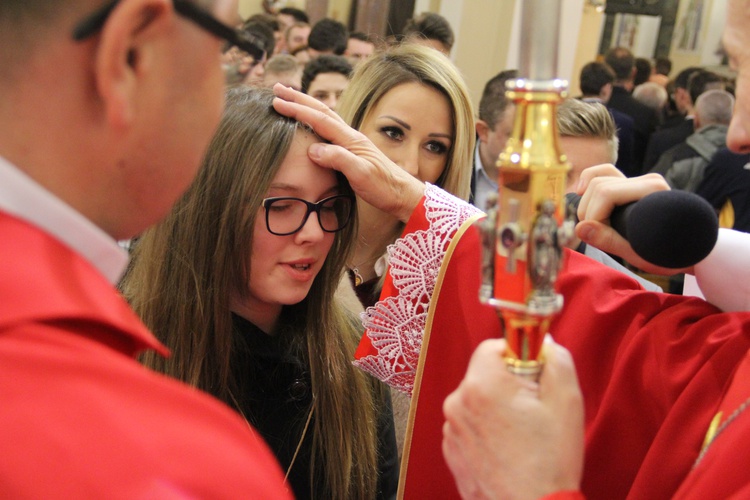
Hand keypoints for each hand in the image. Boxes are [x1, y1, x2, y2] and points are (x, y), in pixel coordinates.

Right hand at [272, 84, 424, 222]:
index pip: (319, 119)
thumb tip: (314, 148)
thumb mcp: (361, 175)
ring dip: (306, 107)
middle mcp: (351, 136)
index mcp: (351, 139)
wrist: (403, 194)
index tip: (276, 102)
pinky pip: (328, 130)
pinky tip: (311, 124)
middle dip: (298, 99)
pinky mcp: (352, 152)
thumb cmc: (384, 187)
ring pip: (325, 118)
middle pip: (321, 111)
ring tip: (289, 99)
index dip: (297, 110)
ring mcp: (352, 143)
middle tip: (276, 88)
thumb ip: (339, 160)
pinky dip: (315, 121)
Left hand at [442, 338, 583, 499]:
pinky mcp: (451, 450)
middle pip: (484, 374)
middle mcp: (458, 403)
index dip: (517, 356)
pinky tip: (508, 449)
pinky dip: (487, 430)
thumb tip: (544, 344)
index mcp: (482, 385)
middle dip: (509, 384)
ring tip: (522, 435)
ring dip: (496, 408)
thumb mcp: (566, 402)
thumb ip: (556, 360)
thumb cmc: (548, 463)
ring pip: (477, 400)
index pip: (492, 347)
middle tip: (533, 408)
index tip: (533, 374)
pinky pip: (470, 425)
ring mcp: (451, 429)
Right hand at [574, 168, 690, 274]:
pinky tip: (580, 193)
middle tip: (596, 234)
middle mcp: (646, 180)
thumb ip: (609, 241)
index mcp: (652, 192)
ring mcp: (638, 180)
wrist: (688, 248)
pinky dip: (587, 181)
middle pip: (598, 185)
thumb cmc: (667, 253)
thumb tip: (580, 227)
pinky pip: (602, 173)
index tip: (599, 237)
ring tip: (593, 224)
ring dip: (586, 202)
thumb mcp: (638, 254)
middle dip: (588, 211)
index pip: (605, 194)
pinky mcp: (631, 183)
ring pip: (596, 178)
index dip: (593, 216)